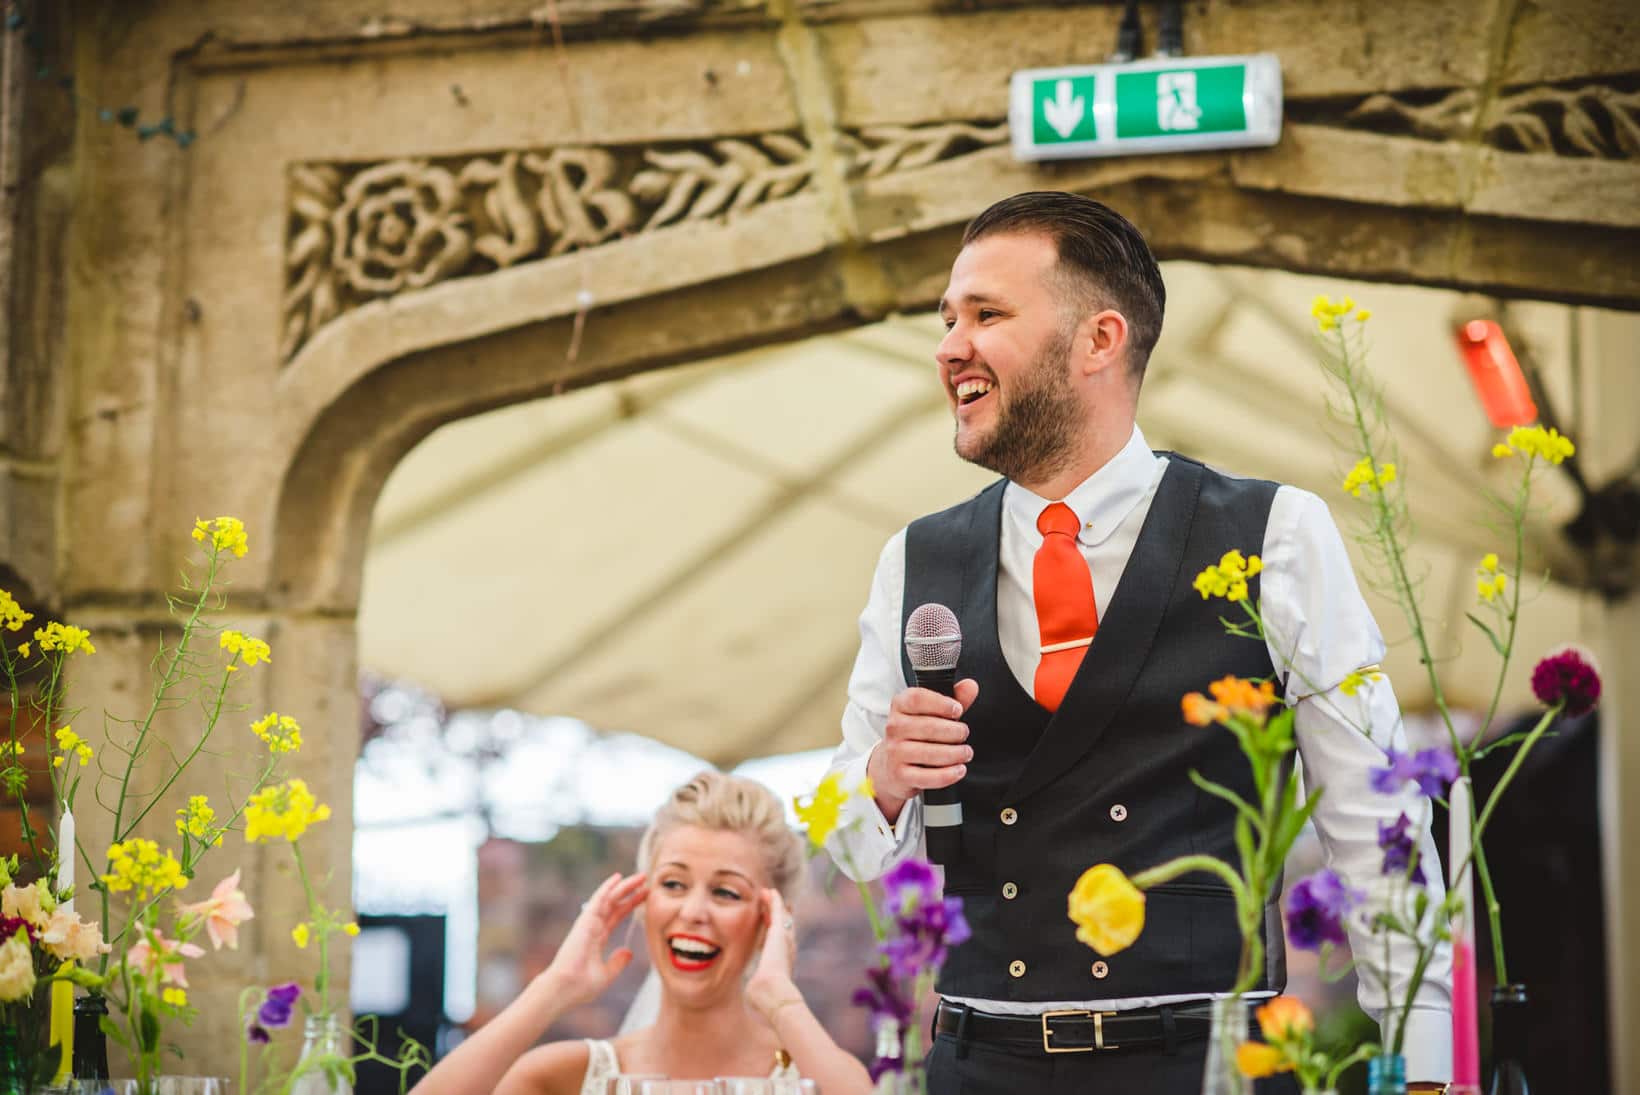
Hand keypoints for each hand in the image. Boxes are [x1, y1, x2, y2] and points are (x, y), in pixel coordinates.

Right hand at [539, 872, 646, 1008]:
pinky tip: (618, 878)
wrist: (566, 988)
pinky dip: (607, 888)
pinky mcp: (585, 921)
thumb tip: (629, 952)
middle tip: (645, 880)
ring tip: (640, 876)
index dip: (630, 905)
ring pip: (609, 899)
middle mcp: (593, 927)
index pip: (617, 916)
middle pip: (615, 904)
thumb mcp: (606, 975)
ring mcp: (588, 923)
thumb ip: (618, 962)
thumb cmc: (581, 986)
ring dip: (624, 886)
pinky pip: (598, 900)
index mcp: (597, 938)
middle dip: (630, 892)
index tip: (644, 896)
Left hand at [745, 888, 801, 1025]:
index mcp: (781, 965)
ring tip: (769, 896)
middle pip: (783, 930)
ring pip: (781, 919)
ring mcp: (784, 942)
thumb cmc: (765, 1001)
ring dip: (775, 907)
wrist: (772, 995)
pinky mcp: (778, 933)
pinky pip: (777, 912)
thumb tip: (751, 1003)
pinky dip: (774, 902)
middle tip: (774, 907)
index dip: (774, 937)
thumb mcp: (758, 995)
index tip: (770, 929)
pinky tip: (769, 892)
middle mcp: (786, 952)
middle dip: (779, 918)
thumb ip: (756, 993)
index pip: (778, 947)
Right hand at [868, 680, 978, 818]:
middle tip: (964, 734)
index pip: (916, 698)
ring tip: (965, 752)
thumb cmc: (916, 734)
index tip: (957, 710)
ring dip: (955, 754)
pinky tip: (958, 769)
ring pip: (931, 753)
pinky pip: (928, 777)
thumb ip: (954, 698)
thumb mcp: (932, 712)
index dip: (940, 703)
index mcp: (900, 706)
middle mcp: (894, 727)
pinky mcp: (900, 775)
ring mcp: (895, 752)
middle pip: (928, 726)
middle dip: (954, 731)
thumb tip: (971, 686)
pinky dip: (948, 774)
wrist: (891, 766)